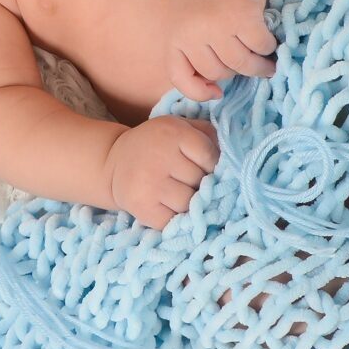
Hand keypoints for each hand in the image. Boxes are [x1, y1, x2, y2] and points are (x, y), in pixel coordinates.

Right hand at [104, 116, 220, 229]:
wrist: (113, 162)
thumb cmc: (157, 145)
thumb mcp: (180, 128)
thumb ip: (208, 135)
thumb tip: (235, 156)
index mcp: (173, 132)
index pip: (210, 156)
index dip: (212, 166)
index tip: (205, 168)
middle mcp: (160, 157)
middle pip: (201, 182)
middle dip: (201, 185)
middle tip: (188, 181)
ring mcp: (150, 184)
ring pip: (190, 204)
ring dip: (189, 203)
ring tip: (177, 193)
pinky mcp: (142, 207)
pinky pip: (174, 221)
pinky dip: (176, 219)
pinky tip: (167, 206)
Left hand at [162, 0, 277, 102]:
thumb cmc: (207, 3)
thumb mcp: (188, 29)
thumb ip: (194, 56)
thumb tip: (215, 92)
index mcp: (175, 38)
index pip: (181, 77)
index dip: (199, 92)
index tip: (217, 92)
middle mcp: (192, 33)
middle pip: (218, 73)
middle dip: (235, 72)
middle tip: (247, 64)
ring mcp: (217, 25)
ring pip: (240, 63)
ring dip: (257, 66)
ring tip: (264, 63)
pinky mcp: (243, 17)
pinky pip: (260, 46)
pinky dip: (267, 48)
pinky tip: (267, 43)